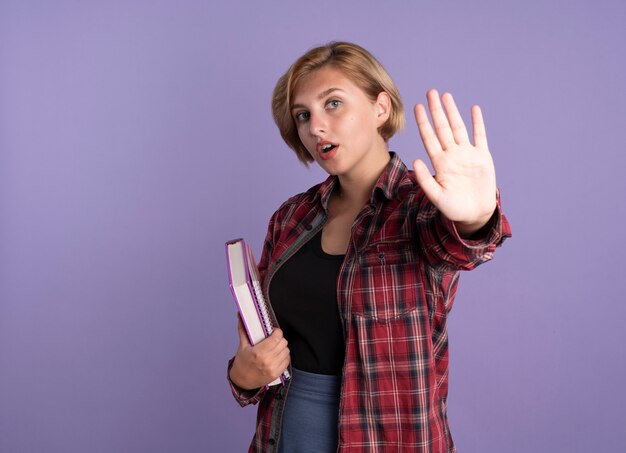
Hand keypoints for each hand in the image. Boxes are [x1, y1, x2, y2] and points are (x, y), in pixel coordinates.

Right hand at [229, 317, 289, 389]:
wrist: (242, 381)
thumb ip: (243, 330)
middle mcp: (267, 360)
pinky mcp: (276, 374)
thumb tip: (240, 316)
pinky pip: (287, 361)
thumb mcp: (242, 346)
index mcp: (258, 352)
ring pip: (286, 351)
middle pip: (283, 343)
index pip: (276, 337)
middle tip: (274, 339)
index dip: (277, 332)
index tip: (274, 331)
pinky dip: (284, 356)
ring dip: (282, 348)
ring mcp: (272, 368)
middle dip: (280, 339)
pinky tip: (277, 356)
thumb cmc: (242, 363)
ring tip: (275, 348)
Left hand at [413, 90, 496, 234]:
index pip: (429, 138)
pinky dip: (478, 123)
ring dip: (453, 112)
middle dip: (436, 110)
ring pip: (458, 128)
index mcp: (440, 163)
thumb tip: (415, 161)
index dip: (423, 122)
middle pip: (442, 128)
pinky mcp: (482, 157)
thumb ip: (425, 180)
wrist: (474, 214)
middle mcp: (452, 155)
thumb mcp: (436, 197)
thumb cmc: (453, 208)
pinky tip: (474, 109)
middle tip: (430, 92)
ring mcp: (467, 154)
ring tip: (446, 95)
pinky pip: (480, 136)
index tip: (417, 107)